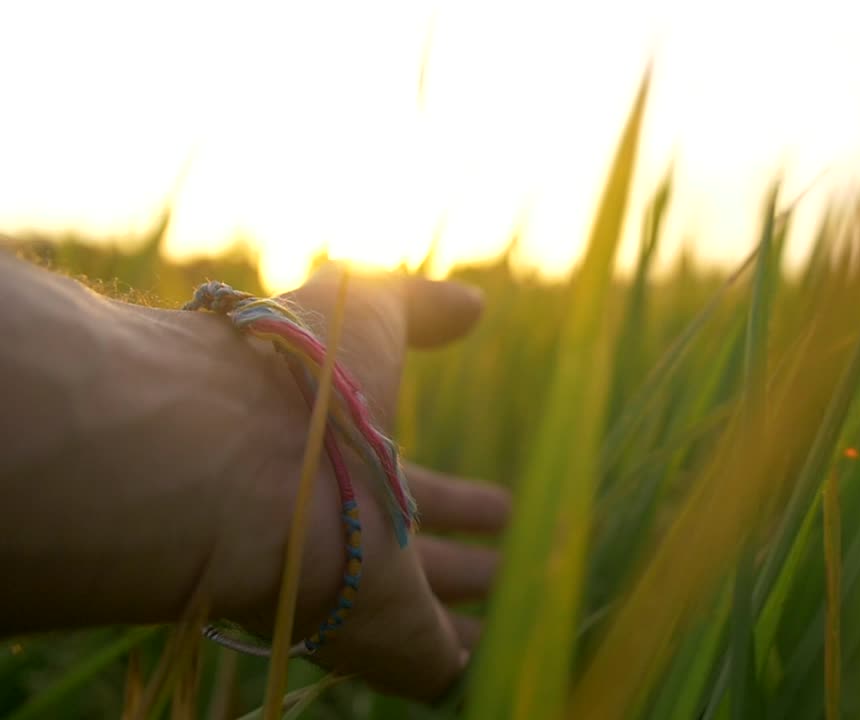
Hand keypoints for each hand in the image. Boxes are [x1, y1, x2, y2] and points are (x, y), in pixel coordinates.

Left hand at [205, 265, 509, 700]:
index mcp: (350, 458)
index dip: (452, 499)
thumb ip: (415, 305)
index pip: (410, 486)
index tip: (501, 508)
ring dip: (458, 615)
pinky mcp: (386, 640)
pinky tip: (480, 664)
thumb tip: (471, 305)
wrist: (234, 450)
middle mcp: (351, 527)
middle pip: (410, 553)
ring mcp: (364, 589)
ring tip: (499, 622)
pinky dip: (454, 664)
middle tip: (496, 566)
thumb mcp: (364, 309)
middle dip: (455, 560)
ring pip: (419, 611)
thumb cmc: (303, 368)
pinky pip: (432, 663)